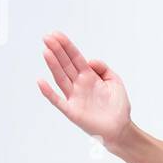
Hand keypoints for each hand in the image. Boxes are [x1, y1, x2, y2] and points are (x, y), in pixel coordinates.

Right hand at [37, 31, 130, 147]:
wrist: (121, 128)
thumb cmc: (118, 106)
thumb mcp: (115, 81)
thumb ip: (103, 68)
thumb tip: (89, 60)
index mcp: (89, 76)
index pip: (75, 57)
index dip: (66, 46)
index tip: (56, 34)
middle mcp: (79, 84)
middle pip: (66, 64)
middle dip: (57, 50)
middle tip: (46, 37)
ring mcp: (74, 97)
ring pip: (61, 78)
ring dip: (53, 65)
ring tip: (46, 51)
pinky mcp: (72, 111)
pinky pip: (57, 101)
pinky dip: (48, 92)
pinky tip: (41, 81)